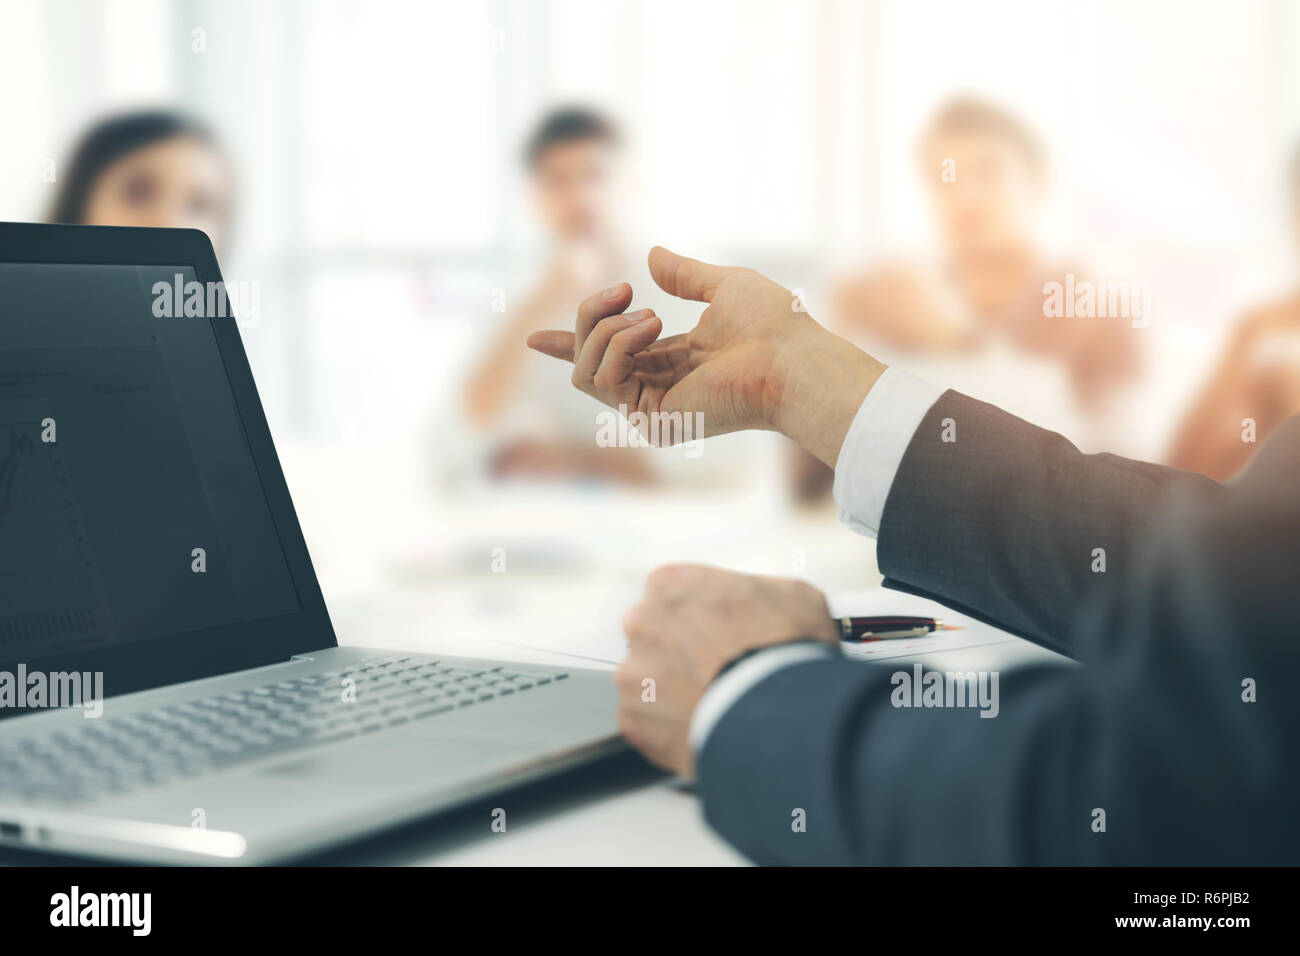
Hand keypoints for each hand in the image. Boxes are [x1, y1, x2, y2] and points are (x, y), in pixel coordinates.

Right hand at [527, 247, 886, 465]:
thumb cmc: (774, 325)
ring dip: (605, 329)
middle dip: (591, 314)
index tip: (534, 338)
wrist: (792, 358)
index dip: (571, 345)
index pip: (609, 358)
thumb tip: (652, 255)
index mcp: (674, 362)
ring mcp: (652, 408)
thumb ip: (686, 274)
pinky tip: (653, 329)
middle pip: (587, 356)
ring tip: (651, 313)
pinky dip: (616, 344)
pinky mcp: (651, 420)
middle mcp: (658, 389)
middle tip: (626, 290)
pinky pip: (600, 378)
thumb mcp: (724, 284)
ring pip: (584, 369)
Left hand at [615, 564, 839, 776]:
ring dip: (669, 692)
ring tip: (711, 705)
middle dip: (676, 651)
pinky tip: (701, 728)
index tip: (715, 632)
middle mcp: (643, 624)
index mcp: (672, 585)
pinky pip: (642, 722)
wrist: (784, 718)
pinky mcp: (634, 722)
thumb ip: (752, 594)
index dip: (695, 616)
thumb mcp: (791, 597)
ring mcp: (634, 675)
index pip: (667, 593)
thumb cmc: (789, 653)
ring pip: (644, 680)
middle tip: (714, 670)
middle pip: (650, 634)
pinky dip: (666, 729)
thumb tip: (756, 607)